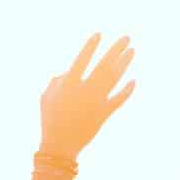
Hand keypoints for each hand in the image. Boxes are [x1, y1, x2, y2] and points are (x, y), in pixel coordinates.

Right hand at [39, 33, 135, 159]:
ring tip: (132, 51)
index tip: (99, 34)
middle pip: (104, 64)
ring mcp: (96, 102)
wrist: (59, 145)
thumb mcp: (46, 97)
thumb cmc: (50, 119)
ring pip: (115, 78)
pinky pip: (119, 99)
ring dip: (124, 63)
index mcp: (68, 85)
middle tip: (127, 37)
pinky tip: (134, 81)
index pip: (82, 60)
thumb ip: (57, 81)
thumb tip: (68, 71)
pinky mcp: (104, 113)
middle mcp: (84, 90)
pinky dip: (127, 90)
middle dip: (116, 49)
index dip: (90, 47)